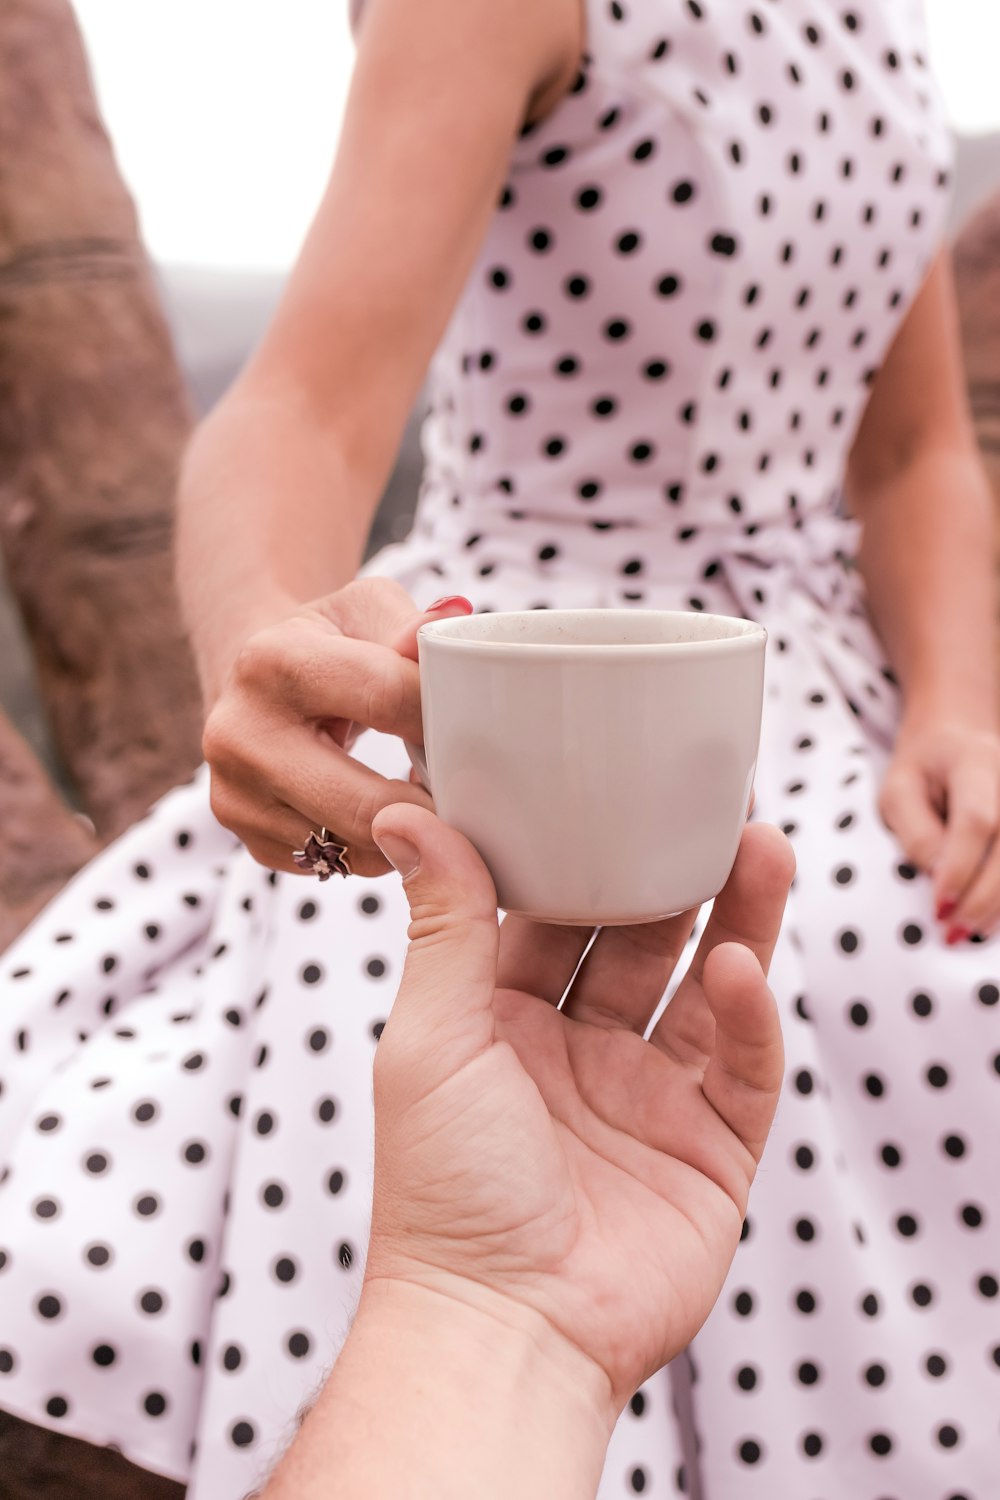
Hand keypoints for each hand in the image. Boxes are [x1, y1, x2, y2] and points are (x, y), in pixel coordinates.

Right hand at [202, 579, 471, 875]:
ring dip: (412, 832)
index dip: (446, 718)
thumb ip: (409, 624)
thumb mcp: (363, 610)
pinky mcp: (252, 842)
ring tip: (430, 795)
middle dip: (435, 802)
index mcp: (271, 662)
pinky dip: (383, 848)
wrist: (253, 683)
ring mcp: (238, 798)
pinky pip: (343, 865)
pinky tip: (391, 813)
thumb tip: (453, 625)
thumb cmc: (327, 643)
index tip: (482, 729)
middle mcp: (239, 735)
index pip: (387, 699)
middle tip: (474, 790)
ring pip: (360, 847)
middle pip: (370, 802)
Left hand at [366, 804, 793, 1413]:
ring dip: (736, 922)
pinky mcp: (709, 1151)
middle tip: (710, 804)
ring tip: (761, 849)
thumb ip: (444, 924)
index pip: (556, 917)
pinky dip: (750, 1016)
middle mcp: (579, 1054)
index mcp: (502, 1023)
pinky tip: (740, 970)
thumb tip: (412, 815)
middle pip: (642, 944)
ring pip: (706, 991)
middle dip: (675, 876)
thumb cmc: (440, 1194)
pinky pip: (743, 1068)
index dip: (588, 856)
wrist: (499, 1333)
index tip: (614, 787)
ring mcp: (648, 1100)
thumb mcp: (431, 1037)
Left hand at [880, 716, 999, 940]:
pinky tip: (987, 918)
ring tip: (966, 933)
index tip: (939, 907)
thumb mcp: (898, 790)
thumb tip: (936, 878)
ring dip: (999, 905)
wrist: (959, 739)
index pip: (977, 819)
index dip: (960, 867)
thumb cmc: (922, 767)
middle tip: (951, 932)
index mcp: (977, 762)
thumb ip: (916, 831)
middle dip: (982, 897)